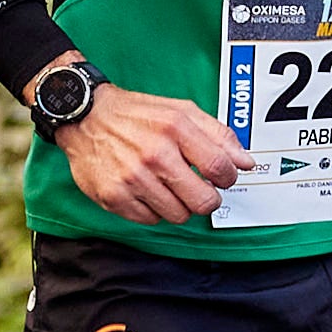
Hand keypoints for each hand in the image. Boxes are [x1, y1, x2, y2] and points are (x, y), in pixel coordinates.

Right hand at [54, 84, 248, 223]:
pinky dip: (153, 210)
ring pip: (178, 215)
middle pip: (203, 201)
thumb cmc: (137, 114)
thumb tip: (246, 163)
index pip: (221, 168)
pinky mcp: (114, 196)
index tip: (221, 178)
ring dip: (179, 205)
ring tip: (167, 187)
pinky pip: (150, 220)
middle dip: (207, 199)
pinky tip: (146, 191)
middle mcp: (154, 154)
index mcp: (175, 128)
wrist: (85, 116)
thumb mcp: (181, 111)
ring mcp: (133, 178)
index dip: (228, 178)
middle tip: (198, 190)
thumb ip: (218, 135)